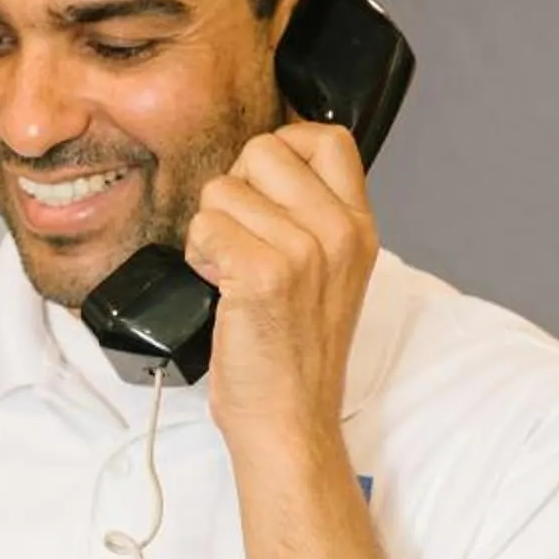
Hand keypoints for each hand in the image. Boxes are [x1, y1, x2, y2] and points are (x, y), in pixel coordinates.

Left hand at [183, 122, 377, 451]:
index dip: (282, 150)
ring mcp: (305, 251)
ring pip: (223, 190)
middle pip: (263, 150)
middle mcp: (340, 232)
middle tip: (245, 242)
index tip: (266, 194)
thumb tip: (263, 168)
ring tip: (234, 272)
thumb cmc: (295, 356)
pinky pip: (205, 226)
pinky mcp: (264, 274)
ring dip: (213, 230)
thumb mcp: (329, 274)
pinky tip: (220, 286)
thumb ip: (311, 217)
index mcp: (359, 227)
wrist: (288, 420)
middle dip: (237, 191)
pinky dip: (199, 256)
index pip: (325, 137)